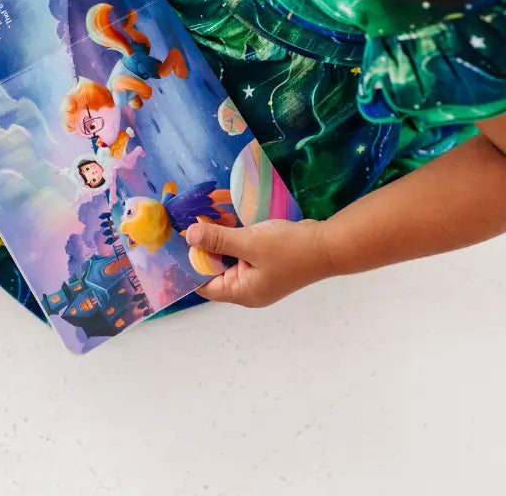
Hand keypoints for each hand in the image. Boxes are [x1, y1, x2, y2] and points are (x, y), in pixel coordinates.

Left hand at [185, 218, 334, 306]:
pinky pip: (241, 249)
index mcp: (242, 292)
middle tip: (191, 221)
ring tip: (207, 214)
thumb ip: (218, 239)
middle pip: (214, 268)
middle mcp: (247, 287)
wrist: (328, 245)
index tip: (177, 241)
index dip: (189, 263)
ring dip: (218, 236)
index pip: (204, 284)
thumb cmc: (289, 249)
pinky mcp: (265, 260)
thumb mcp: (249, 242)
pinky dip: (233, 235)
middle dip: (204, 245)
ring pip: (228, 256)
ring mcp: (257, 274)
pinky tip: (226, 217)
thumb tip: (189, 236)